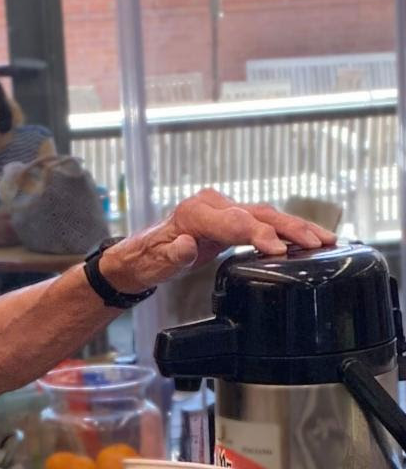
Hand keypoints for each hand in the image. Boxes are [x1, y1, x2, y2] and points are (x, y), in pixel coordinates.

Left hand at [101, 188, 335, 293]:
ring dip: (297, 227)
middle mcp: (211, 205)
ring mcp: (223, 210)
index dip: (258, 235)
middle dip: (289, 228)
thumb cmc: (148, 260)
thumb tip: (189, 246)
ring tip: (327, 240)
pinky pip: (263, 221)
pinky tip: (309, 238)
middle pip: (257, 214)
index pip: (234, 222)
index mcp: (194, 213)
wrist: (141, 255)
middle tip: (318, 243)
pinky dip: (286, 229)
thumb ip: (175, 255)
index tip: (279, 251)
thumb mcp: (157, 263)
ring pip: (266, 215)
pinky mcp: (232, 219)